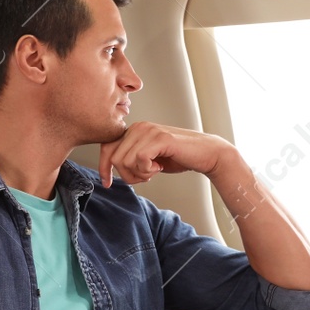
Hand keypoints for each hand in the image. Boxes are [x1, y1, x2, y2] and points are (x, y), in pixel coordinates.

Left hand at [98, 122, 236, 187]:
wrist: (205, 155)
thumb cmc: (178, 157)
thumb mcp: (148, 158)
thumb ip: (131, 158)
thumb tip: (110, 168)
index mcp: (134, 130)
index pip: (106, 148)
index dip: (103, 167)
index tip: (107, 183)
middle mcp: (139, 127)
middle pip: (114, 158)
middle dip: (127, 175)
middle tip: (145, 177)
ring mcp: (149, 131)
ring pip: (125, 161)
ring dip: (139, 174)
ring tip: (154, 171)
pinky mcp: (160, 139)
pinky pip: (140, 160)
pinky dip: (147, 171)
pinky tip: (159, 168)